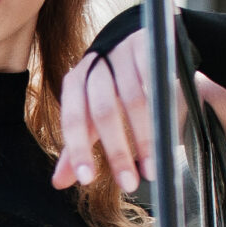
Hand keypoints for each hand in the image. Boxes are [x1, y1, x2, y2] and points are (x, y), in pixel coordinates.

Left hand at [52, 30, 183, 193]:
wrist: (136, 42)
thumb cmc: (112, 86)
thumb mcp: (91, 113)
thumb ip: (78, 144)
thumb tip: (58, 182)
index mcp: (75, 83)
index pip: (72, 119)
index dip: (78, 150)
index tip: (87, 180)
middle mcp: (95, 66)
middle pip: (104, 111)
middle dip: (117, 152)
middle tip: (129, 184)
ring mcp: (122, 53)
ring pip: (134, 99)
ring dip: (145, 138)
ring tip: (152, 168)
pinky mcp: (149, 45)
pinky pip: (155, 77)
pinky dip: (160, 104)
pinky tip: (167, 128)